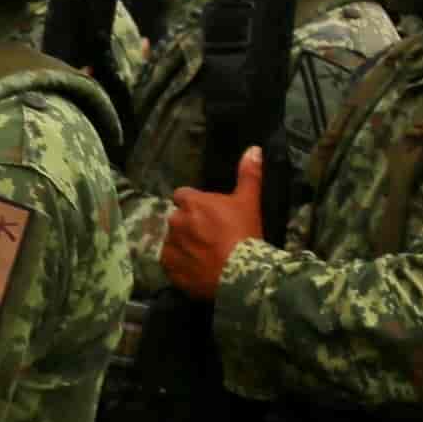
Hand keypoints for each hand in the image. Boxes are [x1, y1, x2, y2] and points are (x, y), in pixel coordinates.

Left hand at [163, 151, 264, 301]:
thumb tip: (253, 148)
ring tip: (203, 255)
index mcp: (192, 203)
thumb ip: (248, 174)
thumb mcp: (249, 201)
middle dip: (188, 225)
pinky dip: (180, 264)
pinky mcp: (169, 267)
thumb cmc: (244, 233)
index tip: (207, 214)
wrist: (241, 273)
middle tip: (209, 236)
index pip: (182, 196)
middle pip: (177, 219)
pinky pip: (170, 263)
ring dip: (183, 244)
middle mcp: (175, 221)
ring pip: (173, 241)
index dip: (194, 204)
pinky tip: (196, 269)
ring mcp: (170, 245)